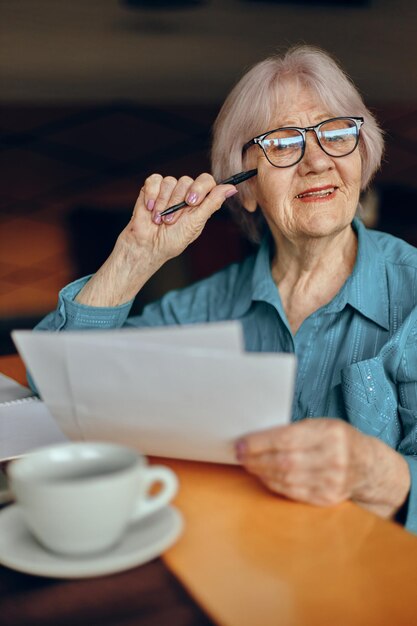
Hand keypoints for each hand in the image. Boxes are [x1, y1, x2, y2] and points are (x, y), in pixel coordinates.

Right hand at [75, 172, 236, 306]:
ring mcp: (167, 190)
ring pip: (170, 182)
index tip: (190, 203)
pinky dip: (152, 194)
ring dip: (163, 204)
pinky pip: (154, 180)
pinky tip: (150, 209)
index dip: (199, 189)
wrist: (146, 246)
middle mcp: (184, 193)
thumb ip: (212, 203)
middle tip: (170, 221)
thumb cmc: (171, 241)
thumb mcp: (195, 224)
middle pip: (186, 181)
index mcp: (199, 201)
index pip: (206, 181)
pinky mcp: (151, 188)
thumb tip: (232, 189)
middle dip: (177, 203)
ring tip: (159, 219)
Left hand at [236, 418, 409, 518]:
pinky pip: (293, 492)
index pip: (286, 439)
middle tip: (240, 454)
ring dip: (261, 472)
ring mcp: (331, 481)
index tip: (241, 443)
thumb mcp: (322, 425)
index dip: (259, 443)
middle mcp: (333, 458)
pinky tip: (264, 476)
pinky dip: (274, 484)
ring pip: (286, 479)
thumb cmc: (338, 439)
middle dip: (256, 459)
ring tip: (249, 464)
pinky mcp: (327, 498)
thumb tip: (256, 437)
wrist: (367, 465)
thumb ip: (295, 430)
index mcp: (330, 433)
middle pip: (284, 461)